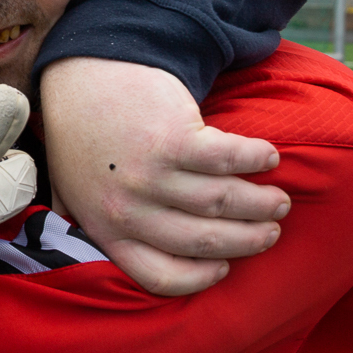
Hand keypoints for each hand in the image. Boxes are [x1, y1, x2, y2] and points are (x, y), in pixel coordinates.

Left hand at [40, 58, 288, 295]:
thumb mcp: (73, 192)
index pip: (159, 274)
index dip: (199, 277)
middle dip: (248, 239)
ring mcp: (151, 175)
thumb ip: (95, 227)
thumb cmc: (83, 139)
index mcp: (106, 229)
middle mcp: (129, 209)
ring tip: (278, 201)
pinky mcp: (173, 138)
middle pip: (203, 240)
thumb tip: (112, 263)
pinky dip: (256, 159)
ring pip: (221, 201)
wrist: (81, 74)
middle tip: (270, 232)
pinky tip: (270, 158)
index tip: (224, 267)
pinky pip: (228, 158)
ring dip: (260, 204)